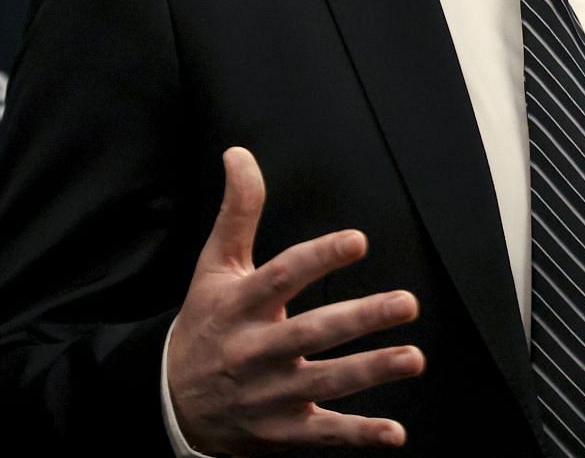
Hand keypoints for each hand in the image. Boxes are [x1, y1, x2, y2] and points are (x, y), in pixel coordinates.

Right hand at [168, 147, 424, 453]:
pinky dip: (359, 436)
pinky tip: (395, 434)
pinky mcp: (282, 430)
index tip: (358, 241)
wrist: (170, 401)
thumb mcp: (214, 266)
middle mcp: (255, 350)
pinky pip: (323, 435)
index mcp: (240, 306)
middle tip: (407, 303)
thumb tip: (240, 154)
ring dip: (371, 372)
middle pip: (312, 333)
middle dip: (361, 318)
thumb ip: (237, 212)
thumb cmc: (205, 322)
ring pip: (325, 383)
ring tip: (414, 358)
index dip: (319, 258)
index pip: (281, 277)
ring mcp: (270, 394)